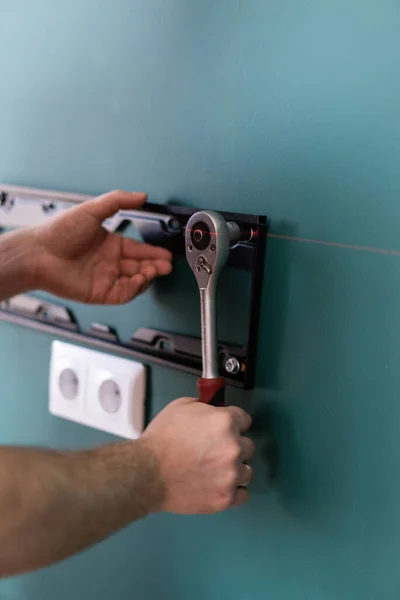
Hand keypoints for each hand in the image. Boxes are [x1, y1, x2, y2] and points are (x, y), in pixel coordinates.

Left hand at [33, 190, 172, 303]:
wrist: (40, 252)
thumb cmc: (60, 231)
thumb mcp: (93, 209)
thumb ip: (119, 201)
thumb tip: (141, 195)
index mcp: (110, 243)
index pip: (139, 249)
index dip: (154, 253)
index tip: (167, 254)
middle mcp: (109, 261)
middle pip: (140, 266)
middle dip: (156, 266)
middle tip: (167, 265)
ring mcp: (105, 278)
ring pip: (135, 281)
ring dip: (147, 276)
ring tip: (154, 270)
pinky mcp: (100, 293)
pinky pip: (123, 293)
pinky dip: (134, 289)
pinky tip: (138, 280)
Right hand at [141, 397, 254, 513]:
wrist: (147, 472)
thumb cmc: (162, 436)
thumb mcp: (181, 406)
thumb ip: (205, 407)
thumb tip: (214, 412)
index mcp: (226, 422)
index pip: (245, 420)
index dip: (233, 424)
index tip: (222, 430)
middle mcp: (234, 447)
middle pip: (248, 446)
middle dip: (233, 446)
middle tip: (213, 451)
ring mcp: (232, 475)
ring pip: (247, 471)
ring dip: (234, 469)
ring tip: (215, 472)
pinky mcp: (226, 498)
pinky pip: (242, 494)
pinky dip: (233, 490)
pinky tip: (218, 486)